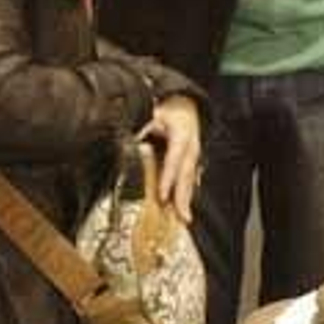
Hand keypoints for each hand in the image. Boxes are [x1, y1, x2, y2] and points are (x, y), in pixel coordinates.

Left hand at [147, 94, 200, 223]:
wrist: (185, 105)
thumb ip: (142, 126)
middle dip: (183, 196)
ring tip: (184, 218)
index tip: (163, 196)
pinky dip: (186, 193)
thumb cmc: (169, 110)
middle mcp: (191, 147)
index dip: (169, 179)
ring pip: (190, 179)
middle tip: (181, 216)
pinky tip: (183, 206)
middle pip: (186, 174)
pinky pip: (189, 178)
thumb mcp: (154, 113)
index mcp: (183, 134)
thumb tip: (130, 141)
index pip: (175, 160)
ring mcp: (194, 154)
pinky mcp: (191, 161)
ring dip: (186, 199)